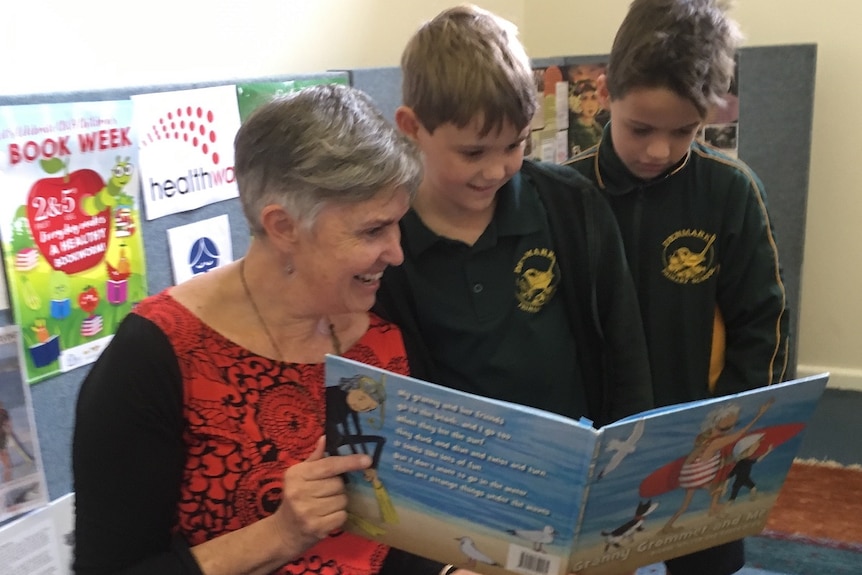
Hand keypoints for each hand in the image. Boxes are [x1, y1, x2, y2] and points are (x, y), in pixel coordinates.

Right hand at [272, 436, 371, 552]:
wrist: (284, 531)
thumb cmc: (295, 498)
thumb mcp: (300, 476)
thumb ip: (315, 459)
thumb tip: (325, 438)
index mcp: (296, 475)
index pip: (329, 465)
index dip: (349, 462)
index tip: (368, 460)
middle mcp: (299, 492)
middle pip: (338, 484)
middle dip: (337, 488)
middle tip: (324, 493)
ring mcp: (307, 511)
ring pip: (342, 500)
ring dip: (338, 502)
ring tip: (324, 506)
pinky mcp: (316, 528)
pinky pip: (342, 516)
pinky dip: (339, 516)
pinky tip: (326, 517)